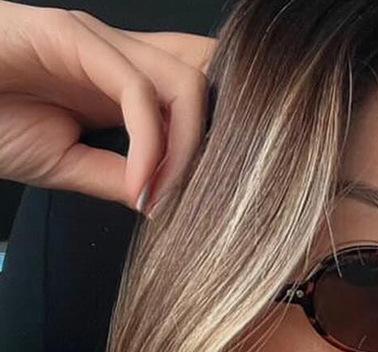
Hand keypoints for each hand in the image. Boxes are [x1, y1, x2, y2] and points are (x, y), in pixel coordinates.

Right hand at [0, 0, 216, 213]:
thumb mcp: (69, 164)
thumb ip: (121, 176)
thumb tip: (166, 200)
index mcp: (126, 83)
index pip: (199, 93)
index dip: (219, 138)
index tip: (205, 197)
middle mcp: (122, 55)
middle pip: (207, 81)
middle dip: (218, 142)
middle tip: (198, 198)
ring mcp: (100, 41)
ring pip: (184, 83)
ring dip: (187, 150)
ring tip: (162, 195)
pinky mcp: (73, 35)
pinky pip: (136, 90)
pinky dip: (150, 143)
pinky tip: (141, 182)